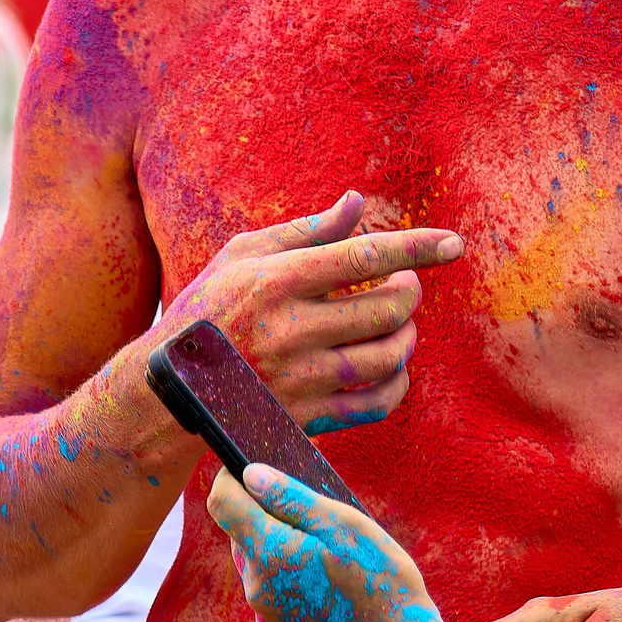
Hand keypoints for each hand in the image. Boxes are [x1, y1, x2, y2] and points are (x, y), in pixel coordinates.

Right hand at [162, 191, 462, 434]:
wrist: (167, 391)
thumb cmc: (206, 308)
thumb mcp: (242, 255)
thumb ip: (305, 230)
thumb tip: (358, 203)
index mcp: (276, 281)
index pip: (363, 258)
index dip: (416, 248)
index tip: (454, 243)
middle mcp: (291, 330)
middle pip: (386, 310)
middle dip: (410, 291)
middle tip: (406, 283)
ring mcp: (299, 379)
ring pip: (386, 356)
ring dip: (406, 335)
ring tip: (398, 321)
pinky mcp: (305, 417)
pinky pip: (374, 403)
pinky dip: (397, 382)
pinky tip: (392, 365)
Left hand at [206, 463, 437, 621]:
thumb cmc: (379, 580)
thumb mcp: (342, 524)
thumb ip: (290, 497)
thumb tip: (250, 474)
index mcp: (268, 551)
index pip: (222, 502)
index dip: (231, 477)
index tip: (250, 468)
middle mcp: (256, 587)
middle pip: (242, 534)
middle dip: (267, 516)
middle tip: (315, 518)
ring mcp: (265, 617)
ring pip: (259, 565)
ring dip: (280, 550)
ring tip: (328, 556)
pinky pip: (272, 595)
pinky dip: (290, 582)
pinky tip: (328, 588)